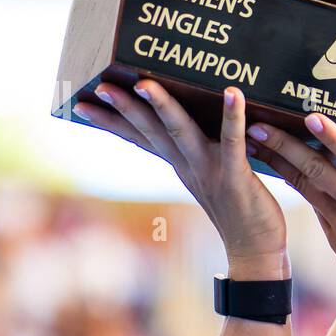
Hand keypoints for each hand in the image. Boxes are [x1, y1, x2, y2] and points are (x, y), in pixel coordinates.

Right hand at [73, 80, 288, 274]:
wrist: (254, 252)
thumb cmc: (240, 211)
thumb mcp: (211, 178)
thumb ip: (199, 154)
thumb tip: (189, 127)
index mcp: (180, 165)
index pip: (139, 138)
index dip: (111, 121)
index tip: (81, 103)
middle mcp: (188, 166)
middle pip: (150, 131)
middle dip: (125, 108)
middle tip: (101, 86)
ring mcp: (209, 171)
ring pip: (180, 132)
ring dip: (162, 106)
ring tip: (145, 83)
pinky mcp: (235, 176)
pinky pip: (231, 141)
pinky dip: (232, 115)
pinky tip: (232, 91)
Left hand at [244, 112, 335, 311]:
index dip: (334, 139)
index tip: (311, 118)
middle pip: (319, 171)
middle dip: (286, 146)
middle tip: (260, 125)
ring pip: (307, 186)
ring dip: (279, 162)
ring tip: (257, 142)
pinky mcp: (333, 237)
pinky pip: (313, 203)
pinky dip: (296, 182)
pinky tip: (280, 167)